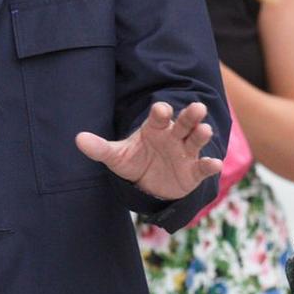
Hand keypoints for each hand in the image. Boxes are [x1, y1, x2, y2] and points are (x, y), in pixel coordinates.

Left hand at [76, 100, 221, 203]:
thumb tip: (78, 139)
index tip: (161, 109)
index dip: (160, 112)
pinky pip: (203, 167)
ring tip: (205, 130)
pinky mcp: (193, 171)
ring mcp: (185, 152)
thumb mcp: (116, 156)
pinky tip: (215, 163)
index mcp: (154, 128)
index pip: (158, 117)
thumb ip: (100, 148)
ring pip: (195, 140)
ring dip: (201, 135)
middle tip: (197, 107)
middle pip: (183, 123)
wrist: (149, 186)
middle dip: (189, 116)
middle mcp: (173, 136)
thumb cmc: (135, 162)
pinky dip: (210, 165)